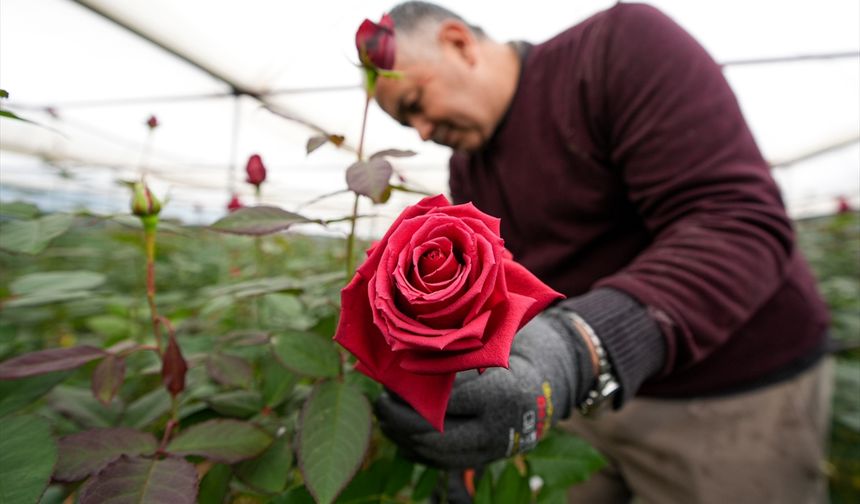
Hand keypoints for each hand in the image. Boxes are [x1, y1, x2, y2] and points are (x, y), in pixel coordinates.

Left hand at [375, 312, 591, 468]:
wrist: (555, 378)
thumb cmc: (521, 348)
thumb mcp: (496, 341)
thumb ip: (460, 353)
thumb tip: (409, 356)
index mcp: (502, 394)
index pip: (447, 401)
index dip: (414, 394)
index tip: (390, 380)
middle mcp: (498, 428)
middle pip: (437, 435)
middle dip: (402, 422)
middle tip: (380, 402)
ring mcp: (494, 448)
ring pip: (439, 455)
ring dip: (406, 439)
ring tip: (385, 419)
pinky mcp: (488, 458)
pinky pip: (447, 464)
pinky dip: (420, 453)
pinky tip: (402, 437)